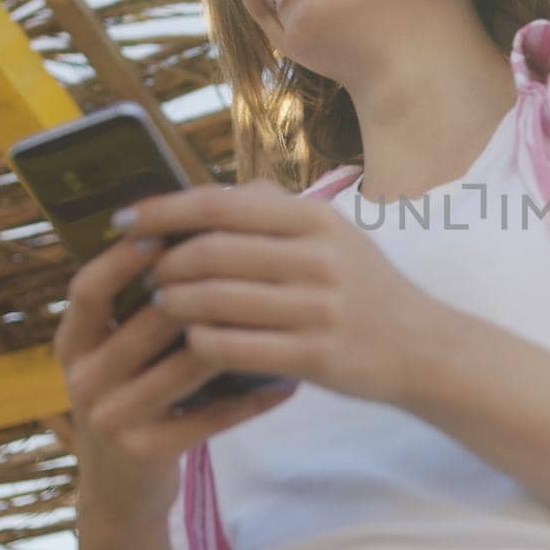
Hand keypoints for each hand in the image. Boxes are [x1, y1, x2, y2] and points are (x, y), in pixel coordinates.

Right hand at [54, 235, 298, 520]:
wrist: (124, 489)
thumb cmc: (138, 397)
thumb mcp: (123, 352)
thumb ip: (143, 303)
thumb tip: (193, 230)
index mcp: (74, 344)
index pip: (87, 290)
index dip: (120, 259)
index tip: (161, 231)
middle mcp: (84, 379)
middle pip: (146, 322)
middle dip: (199, 292)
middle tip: (252, 264)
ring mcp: (112, 419)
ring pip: (183, 366)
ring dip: (237, 339)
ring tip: (282, 314)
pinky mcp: (147, 451)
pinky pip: (210, 417)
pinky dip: (252, 399)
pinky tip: (287, 383)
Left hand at [118, 180, 448, 406]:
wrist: (425, 349)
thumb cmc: (367, 290)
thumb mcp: (335, 236)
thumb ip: (276, 211)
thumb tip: (208, 192)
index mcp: (316, 220)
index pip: (220, 204)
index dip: (163, 210)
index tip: (124, 220)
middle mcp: (318, 259)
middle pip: (209, 253)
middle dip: (161, 264)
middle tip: (141, 274)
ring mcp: (317, 309)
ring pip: (213, 301)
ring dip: (172, 304)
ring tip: (158, 307)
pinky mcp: (314, 356)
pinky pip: (232, 346)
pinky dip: (199, 342)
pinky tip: (191, 342)